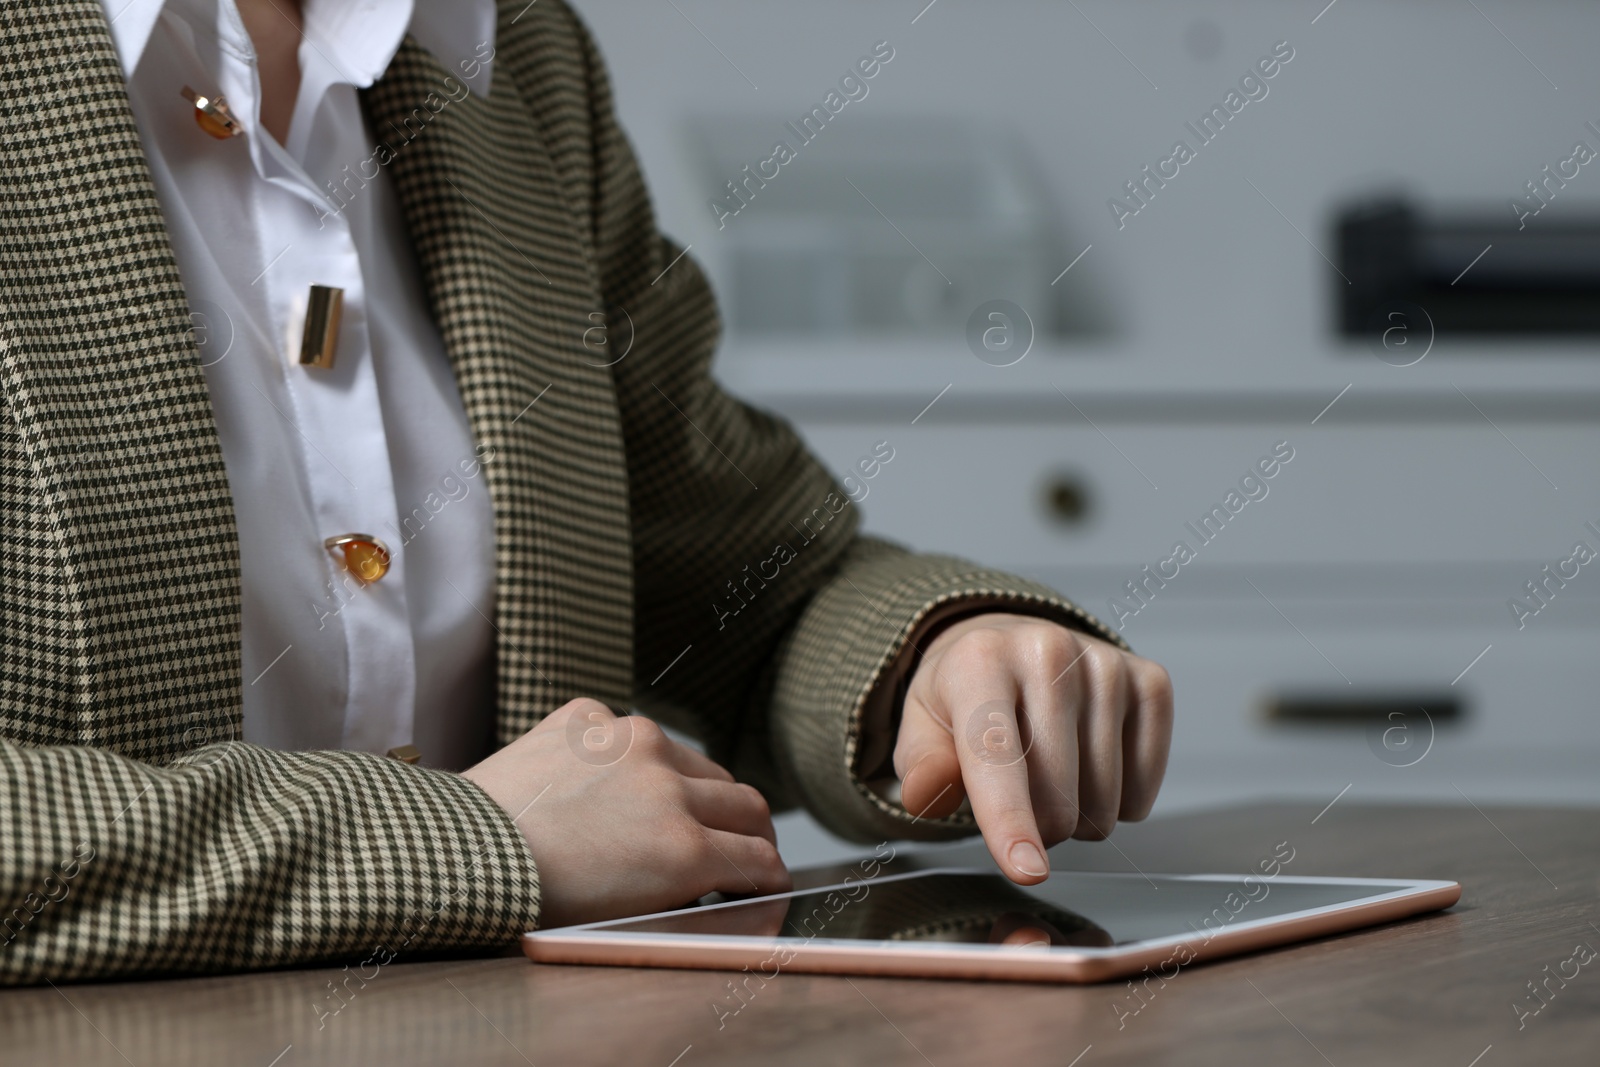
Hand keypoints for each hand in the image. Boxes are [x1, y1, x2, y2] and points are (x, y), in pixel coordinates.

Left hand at [462, 699, 789, 927]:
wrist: (456, 851)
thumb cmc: (531, 897)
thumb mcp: (630, 912)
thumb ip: (691, 886)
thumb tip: (728, 877)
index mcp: (682, 847)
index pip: (760, 856)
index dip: (770, 874)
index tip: (767, 878)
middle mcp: (668, 785)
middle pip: (746, 802)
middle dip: (752, 831)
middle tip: (743, 846)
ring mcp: (630, 740)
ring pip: (697, 762)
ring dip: (697, 790)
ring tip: (672, 814)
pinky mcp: (591, 715)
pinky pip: (633, 733)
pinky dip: (632, 758)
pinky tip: (604, 784)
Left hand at [892, 614, 1172, 883]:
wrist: (1014, 645)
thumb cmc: (966, 696)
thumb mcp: (922, 726)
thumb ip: (922, 766)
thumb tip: (926, 794)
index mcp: (981, 661)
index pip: (997, 757)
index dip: (1010, 821)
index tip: (1026, 869)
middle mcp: (1049, 653)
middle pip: (1056, 799)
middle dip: (1036, 826)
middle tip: (1017, 795)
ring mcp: (1106, 665)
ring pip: (1103, 803)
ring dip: (1077, 817)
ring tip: (1052, 775)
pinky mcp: (1150, 682)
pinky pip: (1142, 789)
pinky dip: (1118, 801)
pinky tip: (1092, 763)